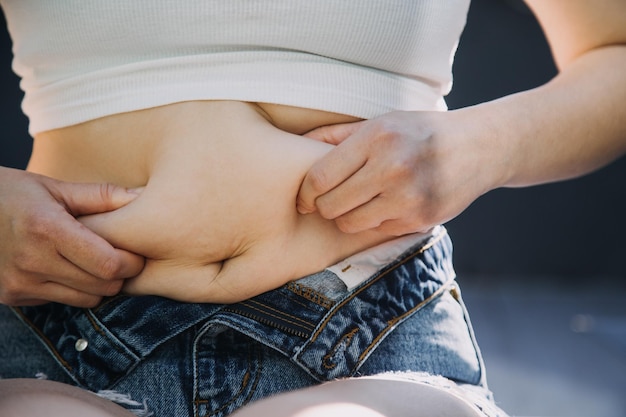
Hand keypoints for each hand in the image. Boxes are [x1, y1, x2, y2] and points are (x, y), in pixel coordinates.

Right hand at [0, 166, 144, 306]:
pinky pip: (61, 301)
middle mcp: (32, 261)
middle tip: (121, 257)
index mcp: (47, 229)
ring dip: (99, 285)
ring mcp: (20, 283)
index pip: (109, 264)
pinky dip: (73, 289)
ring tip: (95, 262)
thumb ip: (100, 196)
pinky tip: (67, 268)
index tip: (136, 251)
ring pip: (86, 300)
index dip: (131, 262)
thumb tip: (142, 196)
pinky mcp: (13, 296)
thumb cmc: (11, 194)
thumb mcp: (54, 188)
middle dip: (120, 275)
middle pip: (102, 286)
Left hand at [296, 111, 501, 235]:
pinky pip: (376, 230)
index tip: (304, 198)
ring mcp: (408, 197)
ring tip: (358, 202)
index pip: (320, 177)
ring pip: (350, 224)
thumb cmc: (418, 132)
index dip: (305, 193)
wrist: (477, 148)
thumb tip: (296, 147)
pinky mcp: (420, 219)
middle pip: (331, 206)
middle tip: (329, 200)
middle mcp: (392, 167)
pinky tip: (386, 205)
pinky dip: (374, 222)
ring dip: (347, 217)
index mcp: (376, 138)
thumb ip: (336, 136)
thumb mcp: (379, 122)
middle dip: (323, 207)